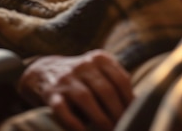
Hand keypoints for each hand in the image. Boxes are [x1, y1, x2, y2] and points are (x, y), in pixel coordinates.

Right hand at [18, 50, 133, 130]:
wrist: (44, 70)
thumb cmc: (81, 76)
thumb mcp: (99, 70)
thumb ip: (115, 82)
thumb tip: (137, 104)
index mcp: (99, 58)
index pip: (121, 79)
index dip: (130, 100)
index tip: (136, 116)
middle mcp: (83, 65)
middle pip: (106, 90)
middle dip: (118, 112)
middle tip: (124, 126)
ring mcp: (66, 79)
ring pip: (86, 98)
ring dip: (100, 119)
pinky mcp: (51, 93)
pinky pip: (63, 109)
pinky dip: (74, 123)